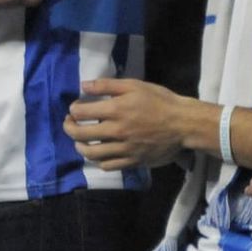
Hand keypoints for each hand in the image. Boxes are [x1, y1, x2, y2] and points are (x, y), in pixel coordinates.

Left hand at [63, 78, 192, 170]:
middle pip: (80, 135)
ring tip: (80, 141)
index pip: (81, 113)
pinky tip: (99, 153)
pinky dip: (98, 160)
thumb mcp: (134, 85)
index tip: (74, 108)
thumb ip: (107, 85)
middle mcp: (116, 132)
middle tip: (70, 123)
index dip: (73, 110)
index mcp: (115, 110)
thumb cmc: (159, 100)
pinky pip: (108, 165)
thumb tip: (83, 85)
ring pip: (91, 154)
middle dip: (69, 128)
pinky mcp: (132, 161)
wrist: (183, 124)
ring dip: (80, 147)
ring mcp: (124, 149)